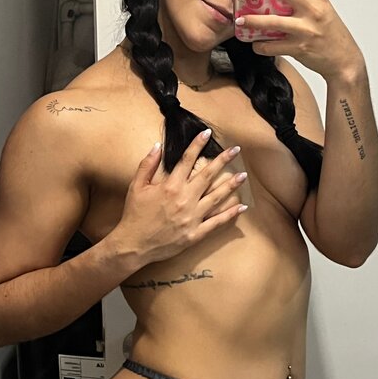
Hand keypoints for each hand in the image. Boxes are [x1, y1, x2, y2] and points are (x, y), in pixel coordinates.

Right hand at [116, 132, 247, 264]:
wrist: (134, 245)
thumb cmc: (134, 215)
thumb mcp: (136, 186)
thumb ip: (147, 165)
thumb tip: (157, 145)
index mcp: (170, 186)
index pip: (187, 160)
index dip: (197, 145)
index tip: (207, 133)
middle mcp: (184, 199)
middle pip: (207, 176)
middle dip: (223, 161)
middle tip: (236, 150)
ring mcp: (192, 217)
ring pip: (216, 197)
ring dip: (231, 185)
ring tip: (243, 176)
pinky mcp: (195, 233)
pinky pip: (216, 222)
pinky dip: (230, 214)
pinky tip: (241, 207)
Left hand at [236, 0, 364, 81]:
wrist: (344, 61)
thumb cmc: (332, 35)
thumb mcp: (322, 10)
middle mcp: (313, 11)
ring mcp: (305, 30)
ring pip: (273, 21)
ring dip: (252, 20)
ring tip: (240, 19)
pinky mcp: (299, 48)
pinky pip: (272, 46)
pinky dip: (260, 46)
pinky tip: (256, 43)